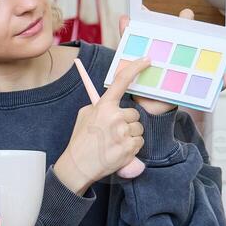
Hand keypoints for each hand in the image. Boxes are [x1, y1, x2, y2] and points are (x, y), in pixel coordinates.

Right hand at [54, 55, 147, 194]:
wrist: (78, 166)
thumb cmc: (81, 140)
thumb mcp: (85, 115)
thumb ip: (100, 105)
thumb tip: (112, 99)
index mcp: (103, 106)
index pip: (121, 82)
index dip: (136, 68)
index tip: (147, 59)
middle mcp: (115, 117)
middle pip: (134, 114)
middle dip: (128, 122)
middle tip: (114, 132)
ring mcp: (123, 133)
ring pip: (139, 129)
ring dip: (131, 135)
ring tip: (115, 142)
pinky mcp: (129, 148)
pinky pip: (139, 142)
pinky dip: (132, 147)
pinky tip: (119, 151)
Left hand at [116, 10, 225, 115]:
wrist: (143, 103)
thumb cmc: (145, 76)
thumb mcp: (137, 55)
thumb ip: (131, 36)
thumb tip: (125, 17)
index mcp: (185, 48)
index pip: (202, 35)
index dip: (209, 28)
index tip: (205, 20)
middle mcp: (197, 61)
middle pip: (221, 50)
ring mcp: (200, 76)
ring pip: (223, 67)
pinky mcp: (199, 92)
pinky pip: (215, 88)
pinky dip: (223, 82)